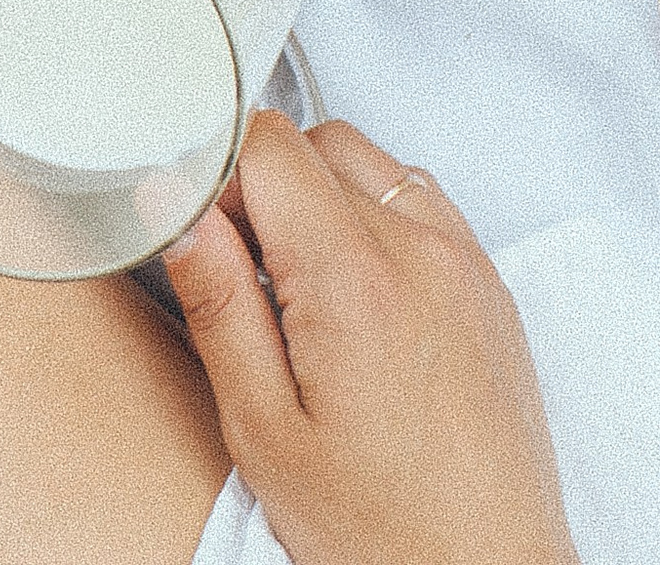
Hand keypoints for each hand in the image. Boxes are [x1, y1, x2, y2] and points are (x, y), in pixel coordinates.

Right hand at [161, 112, 576, 564]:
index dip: (221, 177)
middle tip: (250, 276)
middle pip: (316, 142)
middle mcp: (423, 255)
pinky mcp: (492, 289)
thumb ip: (217, 306)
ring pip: (369, 162)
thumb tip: (175, 209)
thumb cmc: (383, 532)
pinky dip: (378, 218)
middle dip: (267, 187)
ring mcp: (467, 266)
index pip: (269, 144)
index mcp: (356, 282)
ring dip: (324, 197)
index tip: (209, 234)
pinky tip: (358, 296)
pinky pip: (421, 202)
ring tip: (305, 291)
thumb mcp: (265, 432)